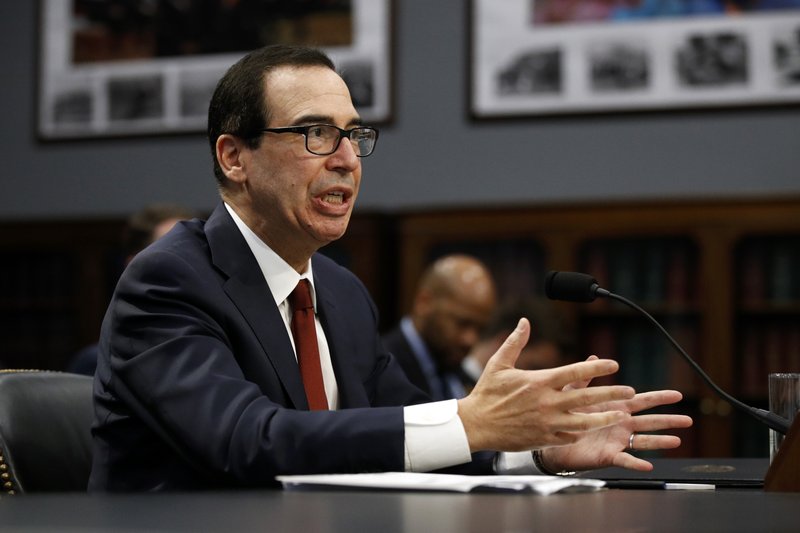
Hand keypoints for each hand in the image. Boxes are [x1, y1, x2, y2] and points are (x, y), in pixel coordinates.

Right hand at [457, 319, 635, 452]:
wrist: (476, 424)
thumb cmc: (486, 393)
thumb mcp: (499, 364)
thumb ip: (515, 342)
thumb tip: (524, 321)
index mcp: (539, 381)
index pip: (575, 372)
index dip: (597, 368)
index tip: (613, 364)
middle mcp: (547, 402)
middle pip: (586, 397)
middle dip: (611, 393)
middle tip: (630, 391)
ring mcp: (547, 423)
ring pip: (584, 422)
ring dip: (605, 417)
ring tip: (621, 415)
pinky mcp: (544, 439)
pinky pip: (570, 437)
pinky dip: (583, 433)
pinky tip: (593, 429)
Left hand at [539, 356, 693, 472]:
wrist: (553, 440)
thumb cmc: (566, 416)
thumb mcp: (575, 394)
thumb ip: (585, 377)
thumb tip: (594, 356)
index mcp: (616, 408)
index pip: (642, 401)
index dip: (660, 398)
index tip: (678, 395)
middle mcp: (621, 425)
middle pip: (650, 422)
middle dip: (669, 420)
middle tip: (688, 420)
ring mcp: (617, 441)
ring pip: (643, 441)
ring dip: (660, 441)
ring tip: (676, 440)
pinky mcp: (609, 456)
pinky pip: (625, 460)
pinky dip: (636, 463)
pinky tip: (648, 466)